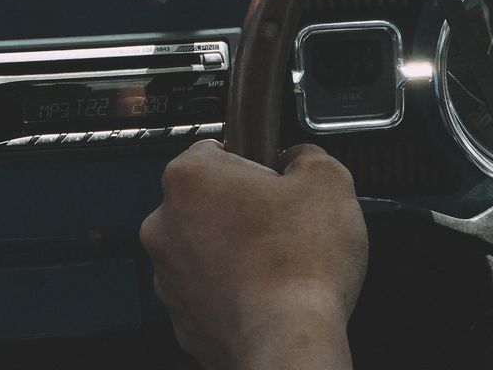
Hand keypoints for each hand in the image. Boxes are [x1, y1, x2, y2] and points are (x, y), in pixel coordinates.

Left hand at [140, 140, 366, 369]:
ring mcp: (168, 274)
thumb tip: (300, 160)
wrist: (289, 343)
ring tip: (278, 262)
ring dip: (234, 249)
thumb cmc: (301, 266)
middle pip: (206, 199)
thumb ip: (307, 156)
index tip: (274, 181)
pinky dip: (231, 288)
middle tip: (282, 223)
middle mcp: (164, 223)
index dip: (253, 162)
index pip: (215, 149)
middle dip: (240, 208)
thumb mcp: (328, 180)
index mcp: (190, 178)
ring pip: (204, 246)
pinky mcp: (180, 316)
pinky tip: (266, 292)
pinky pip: (207, 289)